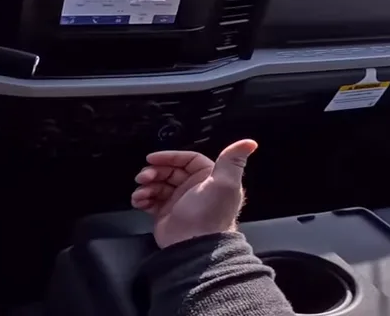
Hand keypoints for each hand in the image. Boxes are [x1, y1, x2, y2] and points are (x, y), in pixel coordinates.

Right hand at [132, 139, 258, 247]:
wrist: (193, 246)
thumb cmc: (208, 215)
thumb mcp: (224, 184)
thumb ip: (233, 161)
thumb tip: (250, 143)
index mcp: (209, 179)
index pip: (187, 160)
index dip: (169, 157)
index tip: (152, 158)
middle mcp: (194, 189)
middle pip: (169, 171)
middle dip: (153, 172)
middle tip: (144, 177)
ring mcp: (179, 201)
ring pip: (157, 184)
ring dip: (146, 186)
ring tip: (142, 192)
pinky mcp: (166, 213)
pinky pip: (150, 200)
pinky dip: (142, 198)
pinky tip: (139, 201)